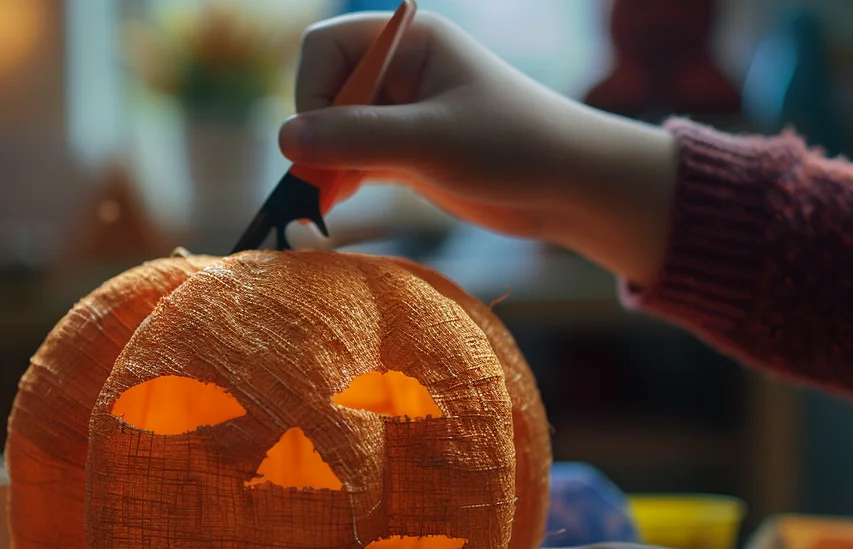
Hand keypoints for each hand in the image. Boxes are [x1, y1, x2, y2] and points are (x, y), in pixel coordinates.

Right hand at [283, 11, 677, 285]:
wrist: (568, 188)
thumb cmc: (515, 147)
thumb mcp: (433, 141)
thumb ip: (359, 138)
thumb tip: (284, 139)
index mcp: (409, 40)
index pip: (325, 49)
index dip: (312, 94)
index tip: (320, 143)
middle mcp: (398, 69)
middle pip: (321, 90)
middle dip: (315, 135)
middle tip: (320, 183)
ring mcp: (398, 112)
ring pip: (330, 130)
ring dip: (322, 164)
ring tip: (324, 201)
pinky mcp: (402, 152)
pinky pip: (348, 159)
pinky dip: (337, 180)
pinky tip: (336, 203)